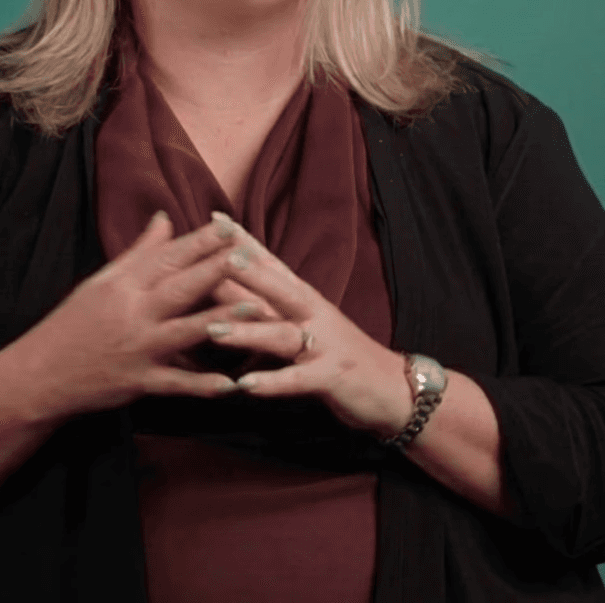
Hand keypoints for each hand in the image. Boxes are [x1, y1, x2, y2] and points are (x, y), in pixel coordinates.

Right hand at [20, 213, 272, 421]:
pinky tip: (232, 385)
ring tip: (255, 309)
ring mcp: (137, 349)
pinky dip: (203, 386)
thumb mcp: (102, 281)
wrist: (39, 374)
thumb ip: (139, 252)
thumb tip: (164, 217)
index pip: (167, 257)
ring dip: (221, 320)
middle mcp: (132, 313)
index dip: (200, 241)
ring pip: (185, 332)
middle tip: (251, 254)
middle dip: (217, 269)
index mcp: (123, 285)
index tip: (230, 225)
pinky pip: (175, 384)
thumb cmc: (72, 323)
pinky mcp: (138, 383)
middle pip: (180, 287)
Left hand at [205, 215, 413, 437]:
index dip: (245, 240)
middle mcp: (314, 314)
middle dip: (248, 272)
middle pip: (279, 288)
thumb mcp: (301, 322)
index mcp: (304, 298)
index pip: (272, 262)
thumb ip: (265, 303)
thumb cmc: (335, 352)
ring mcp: (324, 344)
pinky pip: (299, 380)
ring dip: (247, 332)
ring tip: (212, 330)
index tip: (214, 217)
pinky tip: (245, 386)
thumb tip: (220, 281)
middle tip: (215, 257)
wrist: (392, 388)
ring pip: (282, 334)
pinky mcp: (332, 377)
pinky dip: (273, 383)